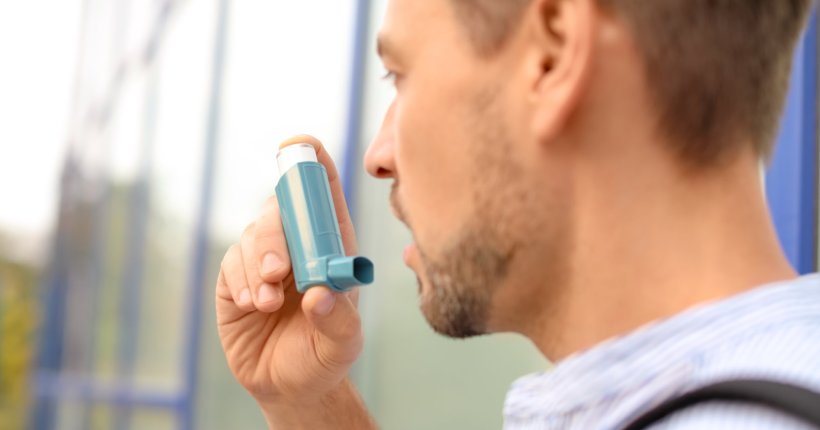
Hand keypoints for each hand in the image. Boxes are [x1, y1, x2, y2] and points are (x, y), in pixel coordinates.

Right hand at [215, 135, 365, 416]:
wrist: (289, 386)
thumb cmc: (324, 356)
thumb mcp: (342, 343)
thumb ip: (337, 320)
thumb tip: (317, 296)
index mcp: (333, 246)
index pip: (326, 196)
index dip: (315, 166)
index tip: (302, 145)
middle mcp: (298, 244)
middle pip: (282, 208)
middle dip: (277, 234)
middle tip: (278, 272)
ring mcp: (265, 257)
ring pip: (254, 234)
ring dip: (258, 265)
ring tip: (267, 303)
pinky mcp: (235, 277)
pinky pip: (232, 263)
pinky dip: (240, 282)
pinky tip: (252, 306)